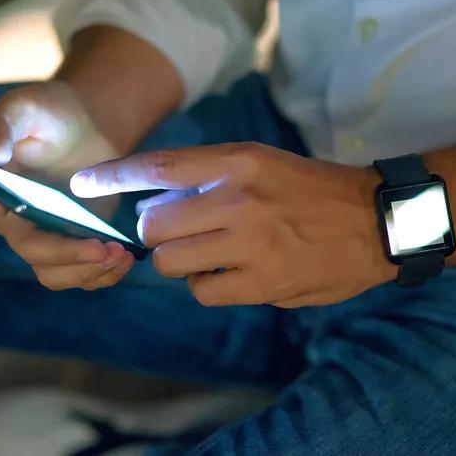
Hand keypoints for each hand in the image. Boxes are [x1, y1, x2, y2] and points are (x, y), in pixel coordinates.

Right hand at [0, 81, 132, 290]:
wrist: (89, 126)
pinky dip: (103, 273)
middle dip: (62, 253)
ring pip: (51, 271)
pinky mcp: (72, 245)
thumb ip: (4, 124)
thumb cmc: (50, 113)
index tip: (3, 207)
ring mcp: (43, 235)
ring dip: (84, 271)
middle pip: (26, 246)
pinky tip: (126, 257)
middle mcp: (11, 216)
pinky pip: (80, 273)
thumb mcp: (26, 106)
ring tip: (118, 255)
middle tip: (99, 247)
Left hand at [71, 143, 396, 307]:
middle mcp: (239, 201)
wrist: (373, 221)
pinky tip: (230, 273)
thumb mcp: (260, 162)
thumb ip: (207, 176)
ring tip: (208, 252)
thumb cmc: (308, 189)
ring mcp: (251, 245)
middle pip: (153, 225)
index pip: (160, 167)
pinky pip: (201, 292)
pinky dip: (206, 285)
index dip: (114, 176)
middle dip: (154, 232)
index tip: (81, 183)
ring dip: (178, 261)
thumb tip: (151, 200)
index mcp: (238, 162)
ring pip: (170, 263)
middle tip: (179, 230)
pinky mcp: (263, 284)